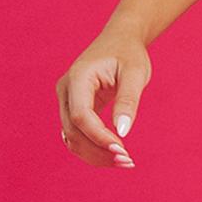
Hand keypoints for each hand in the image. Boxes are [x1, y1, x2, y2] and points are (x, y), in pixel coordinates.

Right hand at [56, 29, 150, 168]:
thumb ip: (128, 100)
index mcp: (78, 77)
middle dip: (99, 151)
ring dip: (95, 154)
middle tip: (129, 162)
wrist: (120, 39)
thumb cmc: (129, 53)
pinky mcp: (73, 108)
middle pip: (73, 131)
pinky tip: (115, 154)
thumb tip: (123, 132)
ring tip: (125, 161)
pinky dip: (93, 148)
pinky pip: (77, 135)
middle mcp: (66, 90)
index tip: (123, 151)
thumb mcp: (135, 73)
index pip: (81, 116)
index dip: (99, 137)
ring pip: (72, 138)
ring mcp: (66, 100)